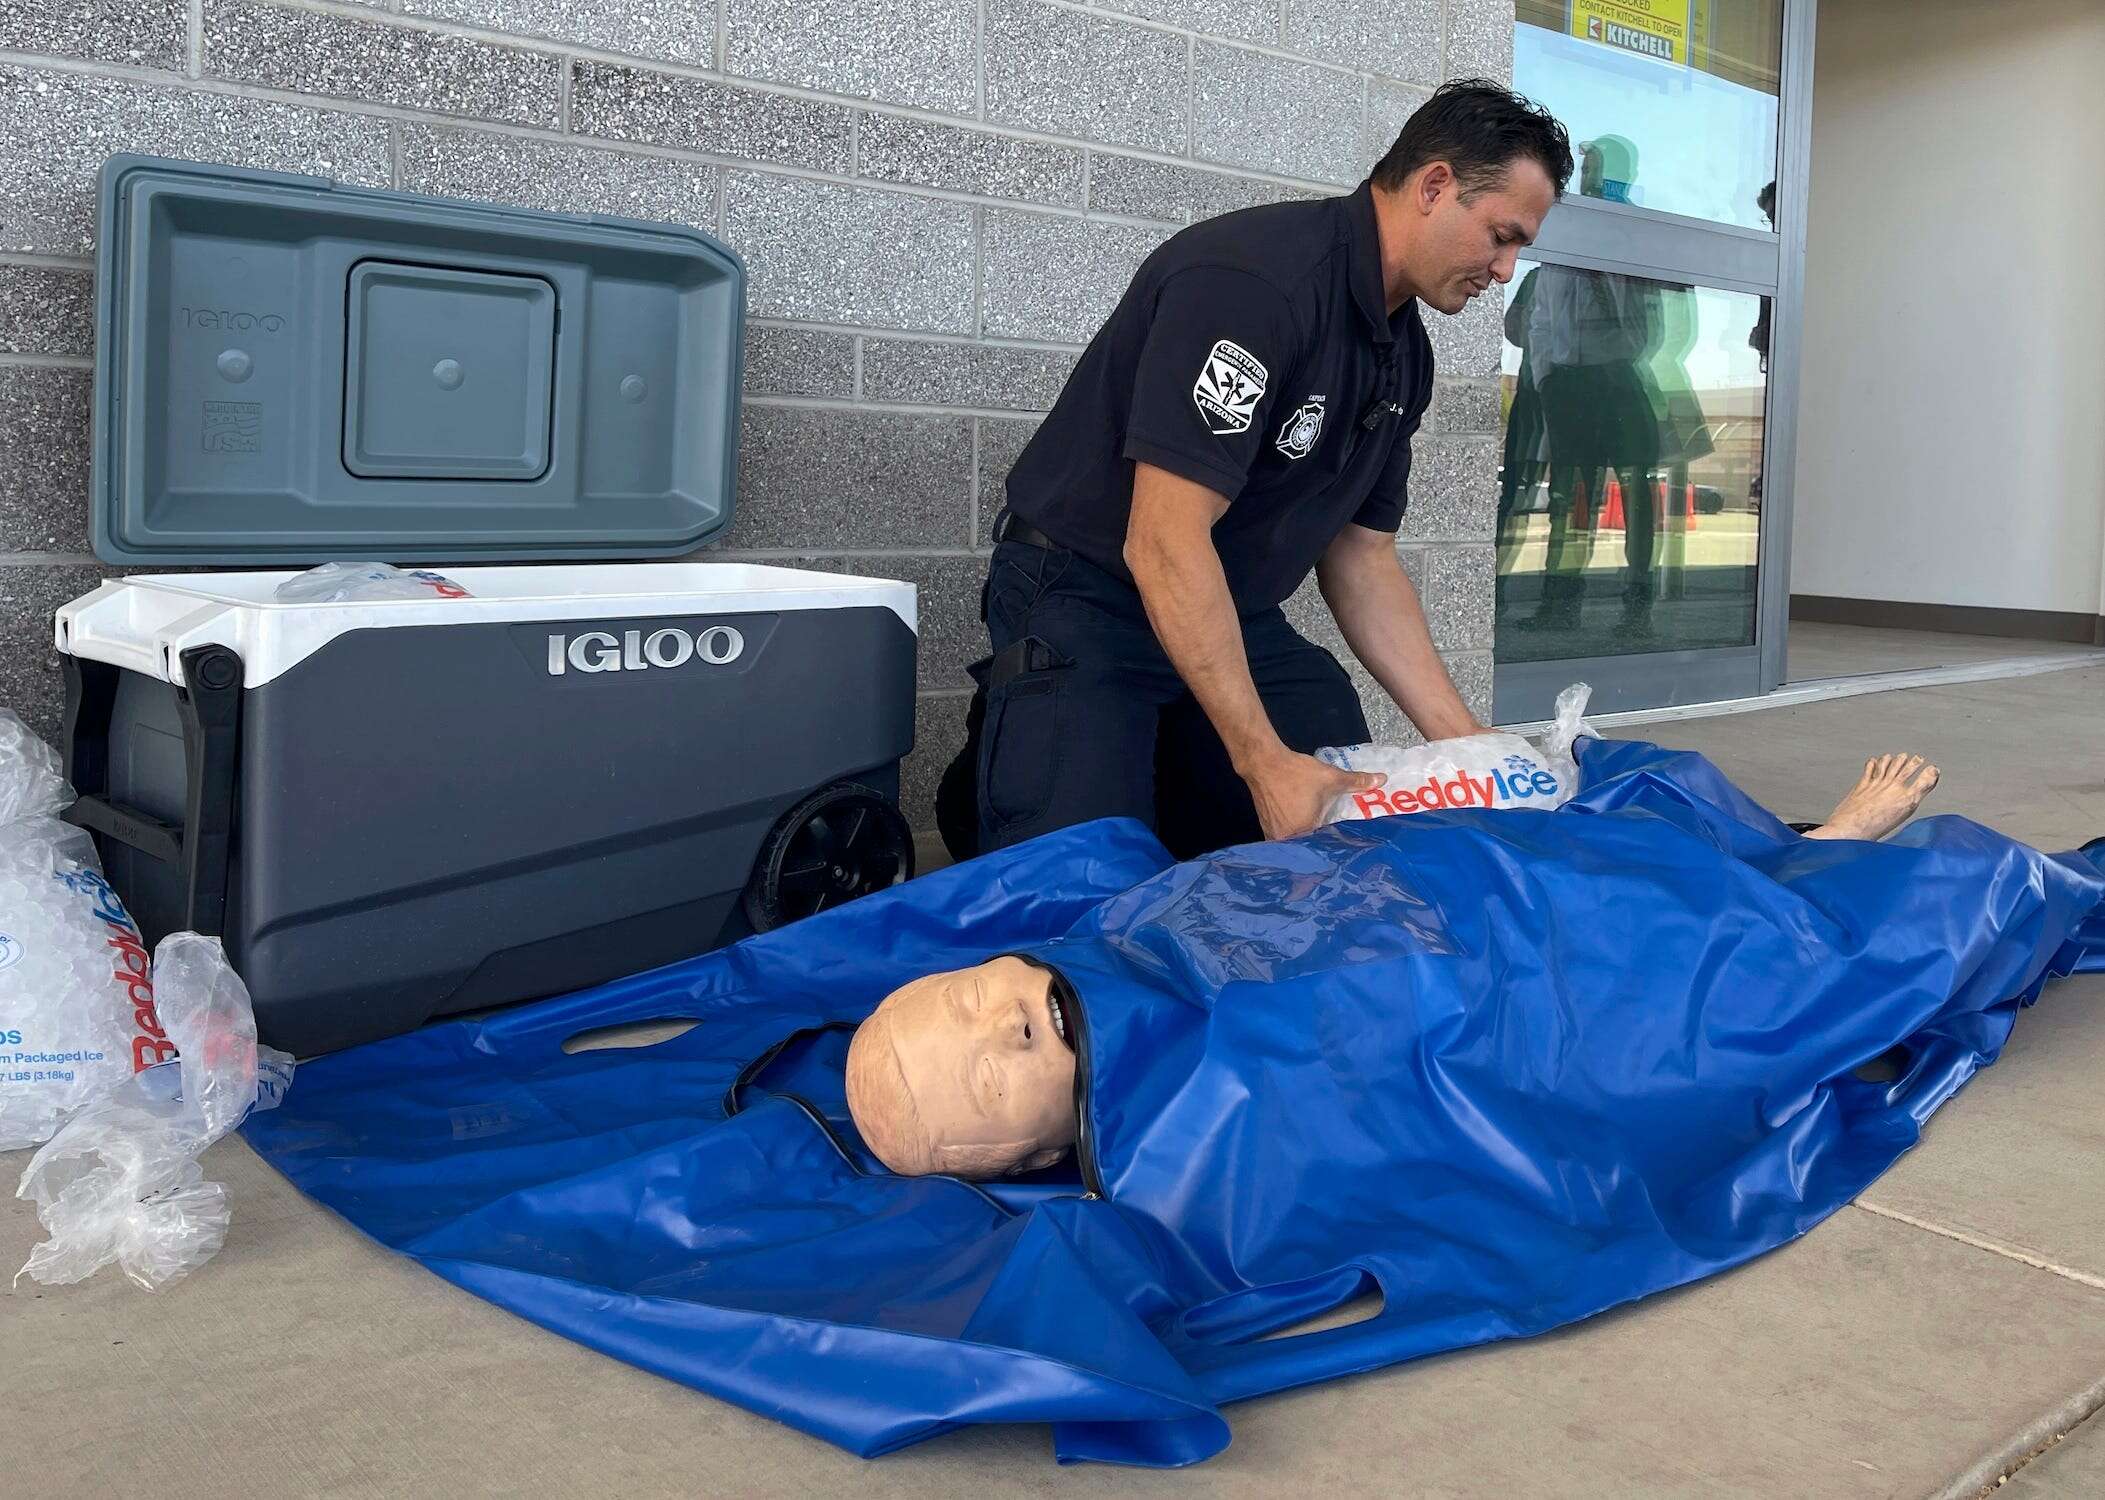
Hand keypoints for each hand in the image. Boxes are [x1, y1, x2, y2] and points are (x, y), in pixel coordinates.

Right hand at [1242, 750, 1384, 841]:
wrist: (1264, 763)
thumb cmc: (1297, 773)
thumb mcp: (1331, 777)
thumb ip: (1358, 781)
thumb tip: (1383, 780)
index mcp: (1304, 831)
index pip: (1325, 845)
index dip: (1335, 842)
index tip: (1346, 841)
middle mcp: (1287, 839)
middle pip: (1308, 846)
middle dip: (1320, 842)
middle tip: (1336, 838)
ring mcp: (1273, 835)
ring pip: (1295, 841)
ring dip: (1306, 836)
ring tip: (1319, 832)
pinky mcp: (1266, 828)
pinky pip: (1285, 835)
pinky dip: (1294, 830)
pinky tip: (1301, 822)